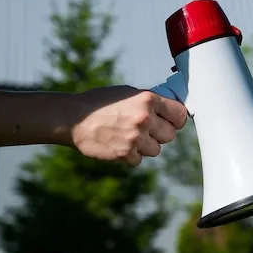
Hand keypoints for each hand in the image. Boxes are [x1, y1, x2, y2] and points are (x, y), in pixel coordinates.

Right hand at [68, 86, 187, 164]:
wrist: (73, 118)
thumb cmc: (100, 103)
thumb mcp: (127, 93)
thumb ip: (149, 102)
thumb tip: (170, 109)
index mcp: (147, 100)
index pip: (179, 114)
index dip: (176, 119)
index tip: (171, 121)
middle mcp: (144, 119)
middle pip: (171, 135)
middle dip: (160, 134)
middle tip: (146, 130)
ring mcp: (135, 138)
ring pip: (156, 149)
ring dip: (145, 146)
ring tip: (128, 136)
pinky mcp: (125, 154)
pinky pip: (139, 159)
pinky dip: (130, 155)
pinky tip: (118, 143)